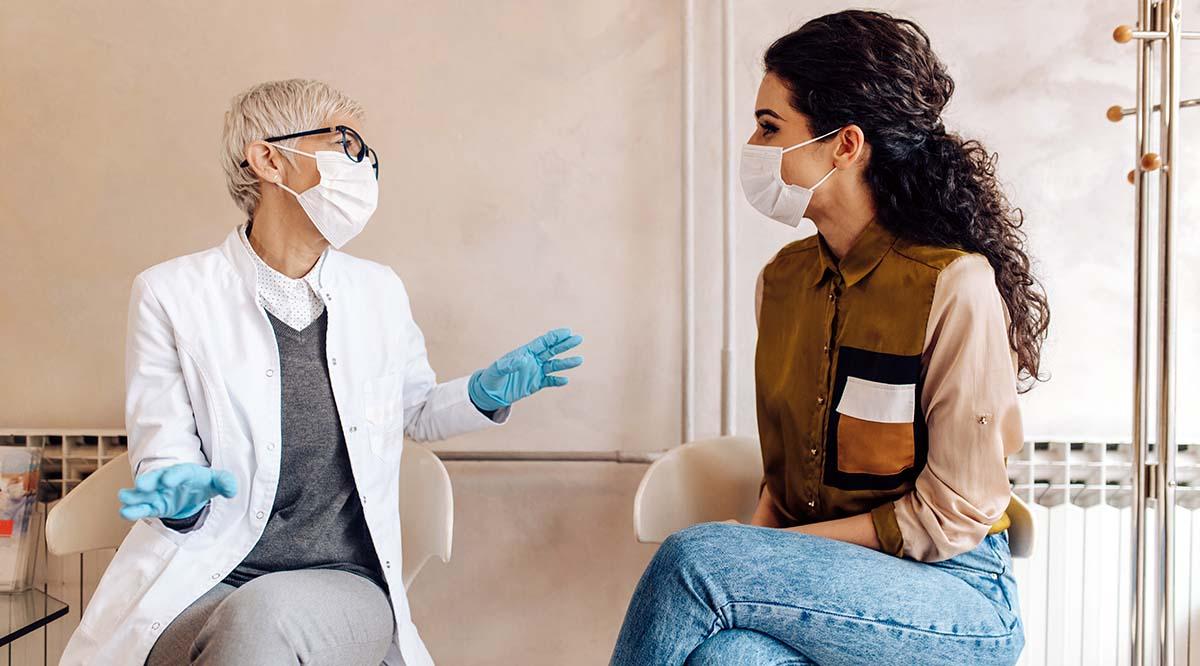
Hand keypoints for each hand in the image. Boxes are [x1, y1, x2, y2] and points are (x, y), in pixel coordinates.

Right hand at [117, 463, 237, 520]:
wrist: (192, 492)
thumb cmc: (202, 483)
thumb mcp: (216, 482)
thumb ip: (225, 482)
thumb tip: (231, 489)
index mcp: (185, 472)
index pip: (180, 472)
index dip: (174, 475)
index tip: (169, 480)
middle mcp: (167, 480)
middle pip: (156, 478)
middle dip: (149, 481)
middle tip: (141, 485)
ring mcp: (158, 493)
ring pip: (143, 493)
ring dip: (134, 496)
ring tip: (124, 498)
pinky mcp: (153, 506)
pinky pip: (141, 507)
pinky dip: (133, 509)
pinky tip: (125, 511)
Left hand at [468, 328, 583, 411]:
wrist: (490, 392)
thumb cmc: (492, 377)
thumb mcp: (498, 369)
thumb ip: (510, 364)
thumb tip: (524, 359)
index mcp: (524, 352)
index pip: (542, 342)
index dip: (555, 337)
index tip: (567, 331)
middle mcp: (533, 360)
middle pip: (552, 350)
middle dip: (565, 344)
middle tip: (578, 338)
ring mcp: (535, 372)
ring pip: (554, 365)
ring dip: (566, 363)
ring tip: (579, 360)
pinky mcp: (535, 384)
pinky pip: (549, 381)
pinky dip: (557, 381)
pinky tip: (565, 380)